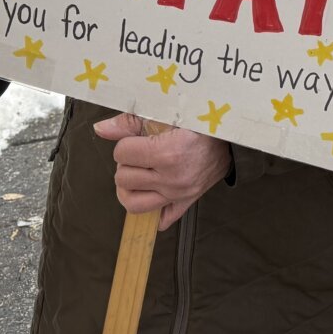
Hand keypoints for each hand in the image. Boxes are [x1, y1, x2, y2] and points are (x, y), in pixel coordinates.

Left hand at [94, 114, 231, 230]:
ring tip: (138, 173)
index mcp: (168, 153)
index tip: (138, 138)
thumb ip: (132, 122)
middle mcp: (172, 178)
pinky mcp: (186, 202)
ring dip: (130, 186)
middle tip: (140, 153)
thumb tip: (100, 129)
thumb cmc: (201, 121)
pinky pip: (160, 219)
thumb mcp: (169, 113)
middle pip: (123, 177)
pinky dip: (153, 211)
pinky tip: (153, 193)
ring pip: (131, 203)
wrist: (232, 137)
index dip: (126, 143)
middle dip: (127, 163)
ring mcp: (178, 193)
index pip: (122, 153)